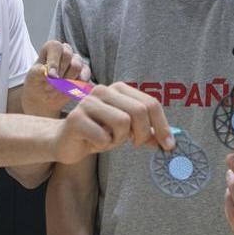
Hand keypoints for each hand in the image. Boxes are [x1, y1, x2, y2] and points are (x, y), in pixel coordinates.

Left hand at [24, 40, 90, 117]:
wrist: (43, 98)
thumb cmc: (36, 83)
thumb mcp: (32, 77)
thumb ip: (38, 72)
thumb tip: (48, 72)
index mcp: (52, 48)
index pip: (56, 47)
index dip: (54, 62)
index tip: (51, 77)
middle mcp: (66, 51)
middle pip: (68, 56)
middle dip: (59, 73)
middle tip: (52, 84)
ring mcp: (76, 62)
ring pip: (77, 66)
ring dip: (66, 80)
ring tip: (58, 87)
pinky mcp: (84, 73)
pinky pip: (85, 76)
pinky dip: (77, 85)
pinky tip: (69, 90)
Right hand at [52, 82, 173, 163]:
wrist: (64, 141)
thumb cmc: (97, 134)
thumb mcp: (126, 132)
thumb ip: (146, 132)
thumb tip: (169, 142)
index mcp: (119, 89)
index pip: (150, 103)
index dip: (162, 125)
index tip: (168, 145)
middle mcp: (104, 90)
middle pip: (139, 111)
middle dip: (143, 133)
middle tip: (136, 144)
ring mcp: (88, 102)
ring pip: (123, 123)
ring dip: (120, 139)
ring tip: (109, 140)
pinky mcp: (76, 118)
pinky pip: (104, 137)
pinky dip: (104, 145)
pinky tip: (94, 142)